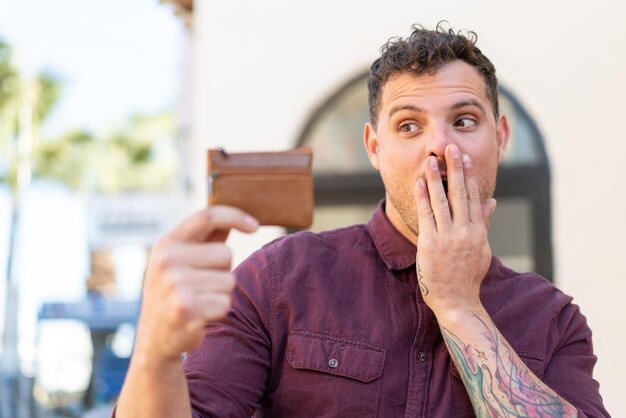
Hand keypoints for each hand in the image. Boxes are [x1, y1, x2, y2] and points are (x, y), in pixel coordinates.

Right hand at [134, 206, 258, 361]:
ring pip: (229, 281)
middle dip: (223, 271)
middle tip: (202, 286)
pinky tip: (199, 317)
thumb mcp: (182, 261)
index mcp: (167, 244)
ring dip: (221, 294)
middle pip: (225, 254)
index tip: (254, 225)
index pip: (207, 216)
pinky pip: (225, 303)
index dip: (235, 216)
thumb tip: (239, 217)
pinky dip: (218, 312)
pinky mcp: (186, 309)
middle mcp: (167, 261)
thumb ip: (206, 239)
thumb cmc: (177, 292)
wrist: (155, 339)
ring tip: (199, 301)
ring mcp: (174, 285)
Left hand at [413, 144, 495, 314]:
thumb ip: (484, 222)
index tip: (465, 157)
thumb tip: (491, 200)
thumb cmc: (468, 276)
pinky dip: (422, 198)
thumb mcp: (482, 248)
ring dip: (435, 179)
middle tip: (451, 148)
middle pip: (460, 194)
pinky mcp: (430, 244)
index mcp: (478, 231)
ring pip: (441, 202)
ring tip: (431, 160)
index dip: (469, 175)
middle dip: (455, 169)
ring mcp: (447, 238)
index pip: (474, 197)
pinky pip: (426, 216)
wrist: (456, 301)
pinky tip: (419, 183)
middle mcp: (464, 231)